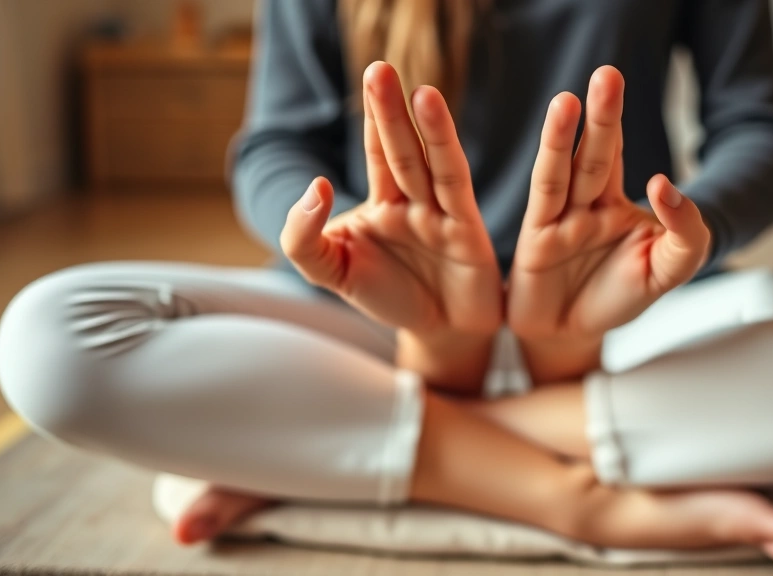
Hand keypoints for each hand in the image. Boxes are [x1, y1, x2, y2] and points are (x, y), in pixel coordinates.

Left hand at [280, 62, 501, 386]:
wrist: (437, 335)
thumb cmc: (386, 297)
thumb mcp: (332, 272)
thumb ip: (304, 237)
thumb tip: (315, 185)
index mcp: (385, 202)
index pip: (378, 151)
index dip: (375, 116)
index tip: (372, 74)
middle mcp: (415, 201)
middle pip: (400, 149)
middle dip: (390, 111)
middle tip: (380, 69)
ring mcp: (443, 215)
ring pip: (431, 166)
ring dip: (428, 130)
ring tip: (421, 93)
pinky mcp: (468, 234)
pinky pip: (458, 194)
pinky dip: (448, 170)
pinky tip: (442, 146)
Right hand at [508, 66, 710, 381]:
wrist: (574, 336)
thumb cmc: (619, 296)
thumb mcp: (669, 270)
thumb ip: (685, 232)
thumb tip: (664, 185)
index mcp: (611, 201)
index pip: (615, 153)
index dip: (615, 121)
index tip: (615, 83)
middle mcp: (583, 204)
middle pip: (595, 153)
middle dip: (601, 115)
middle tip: (606, 75)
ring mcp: (558, 221)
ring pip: (564, 173)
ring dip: (563, 138)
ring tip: (567, 101)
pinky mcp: (536, 244)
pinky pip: (543, 206)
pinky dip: (554, 186)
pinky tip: (557, 162)